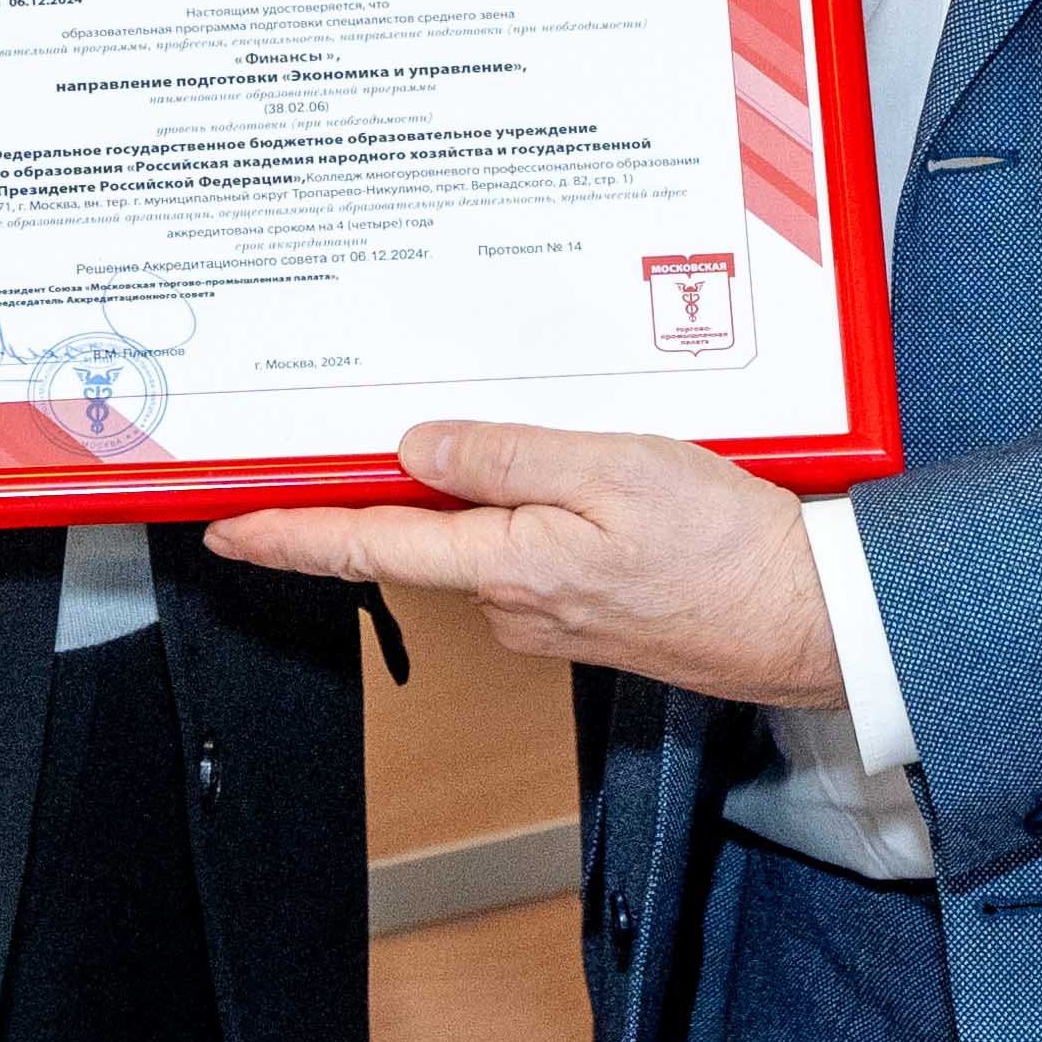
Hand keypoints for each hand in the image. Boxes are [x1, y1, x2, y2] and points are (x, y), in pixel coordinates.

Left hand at [207, 422, 839, 707]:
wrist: (814, 619)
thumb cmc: (732, 550)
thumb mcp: (617, 470)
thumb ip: (508, 458)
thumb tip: (417, 451)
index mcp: (508, 567)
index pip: (369, 548)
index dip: (289, 536)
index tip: (227, 527)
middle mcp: (513, 604)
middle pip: (429, 534)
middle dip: (420, 483)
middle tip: (418, 422)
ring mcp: (548, 616)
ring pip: (488, 538)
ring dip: (501, 494)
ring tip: (569, 449)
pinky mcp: (584, 615)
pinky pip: (534, 553)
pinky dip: (545, 516)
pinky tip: (599, 491)